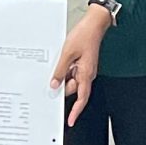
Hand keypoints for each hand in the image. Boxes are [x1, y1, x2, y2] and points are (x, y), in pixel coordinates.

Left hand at [52, 5, 112, 126]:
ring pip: (71, 79)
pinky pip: (72, 71)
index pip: (82, 98)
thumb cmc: (84, 36)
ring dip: (63, 75)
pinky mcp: (83, 63)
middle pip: (73, 88)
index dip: (76, 111)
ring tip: (60, 62)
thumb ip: (60, 71)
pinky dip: (65, 69)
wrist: (94, 23)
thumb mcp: (67, 53)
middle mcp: (87, 74)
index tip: (70, 120)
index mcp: (86, 74)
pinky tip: (61, 61)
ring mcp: (85, 68)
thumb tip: (54, 84)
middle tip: (52, 82)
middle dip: (63, 86)